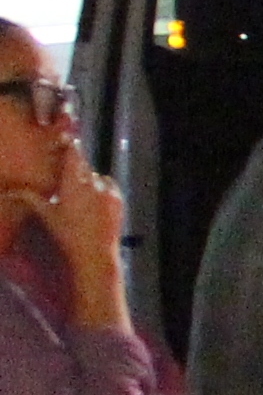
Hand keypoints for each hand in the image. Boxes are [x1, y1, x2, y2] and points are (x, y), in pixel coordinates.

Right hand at [40, 146, 125, 314]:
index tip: (65, 142)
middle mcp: (93, 184)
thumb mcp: (46, 215)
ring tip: (80, 194)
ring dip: (88, 180)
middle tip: (68, 173)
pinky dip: (101, 188)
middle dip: (76, 167)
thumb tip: (10, 191)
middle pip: (84, 165)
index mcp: (74, 184)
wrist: (95, 253)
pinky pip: (109, 185)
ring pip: (96, 176)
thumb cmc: (67, 234)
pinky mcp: (119, 198)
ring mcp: (109, 191)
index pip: (73, 155)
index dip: (69, 147)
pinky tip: (93, 199)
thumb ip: (30, 199)